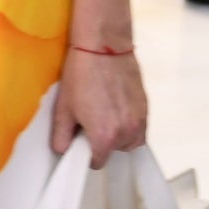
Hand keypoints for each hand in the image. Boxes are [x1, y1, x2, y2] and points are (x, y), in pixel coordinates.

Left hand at [52, 47, 147, 164]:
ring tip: (105, 115)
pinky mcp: (146, 107)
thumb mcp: (63, 107)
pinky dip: (130, 126)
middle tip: (91, 121)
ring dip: (119, 136)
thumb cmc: (81, 75)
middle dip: (103, 142)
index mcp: (104, 137)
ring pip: (130, 142)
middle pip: (114, 151)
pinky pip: (140, 128)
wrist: (104, 46)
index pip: (97, 162)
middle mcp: (126, 133)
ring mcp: (139, 120)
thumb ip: (61, 136)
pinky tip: (117, 109)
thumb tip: (62, 150)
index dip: (87, 153)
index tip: (81, 140)